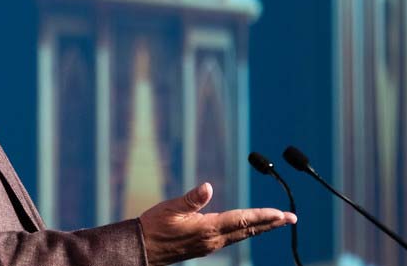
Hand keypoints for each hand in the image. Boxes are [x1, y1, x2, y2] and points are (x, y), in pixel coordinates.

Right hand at [138, 182, 296, 264]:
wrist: (143, 248)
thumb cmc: (154, 226)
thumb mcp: (171, 208)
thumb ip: (192, 198)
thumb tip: (208, 186)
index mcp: (208, 229)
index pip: (242, 220)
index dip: (263, 216)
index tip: (282, 214)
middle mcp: (214, 239)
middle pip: (248, 230)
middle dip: (271, 223)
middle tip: (291, 218)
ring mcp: (210, 244)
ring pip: (242, 235)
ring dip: (260, 227)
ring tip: (276, 221)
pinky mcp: (205, 246)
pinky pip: (232, 238)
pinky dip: (246, 230)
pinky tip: (248, 227)